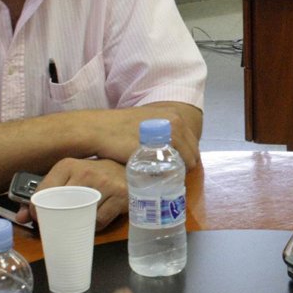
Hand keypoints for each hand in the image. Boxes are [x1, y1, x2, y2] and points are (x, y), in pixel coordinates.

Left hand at [18, 158, 127, 229]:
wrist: (131, 167)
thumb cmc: (94, 173)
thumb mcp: (69, 177)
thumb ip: (44, 195)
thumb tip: (20, 218)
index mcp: (68, 165)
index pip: (45, 191)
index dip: (38, 209)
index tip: (39, 217)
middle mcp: (86, 172)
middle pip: (62, 205)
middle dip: (56, 219)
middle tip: (56, 224)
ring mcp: (105, 184)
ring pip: (82, 215)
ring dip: (77, 223)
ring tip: (76, 221)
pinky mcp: (120, 196)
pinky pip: (99, 221)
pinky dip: (93, 225)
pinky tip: (93, 220)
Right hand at [88, 103, 202, 170]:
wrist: (99, 129)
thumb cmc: (118, 129)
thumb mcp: (144, 125)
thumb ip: (160, 134)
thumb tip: (168, 148)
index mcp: (174, 114)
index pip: (192, 142)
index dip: (185, 156)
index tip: (175, 165)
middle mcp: (176, 121)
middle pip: (193, 152)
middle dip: (184, 164)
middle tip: (170, 174)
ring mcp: (171, 133)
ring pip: (188, 160)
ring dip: (179, 170)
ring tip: (165, 178)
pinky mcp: (162, 146)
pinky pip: (176, 166)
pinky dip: (171, 173)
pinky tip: (161, 178)